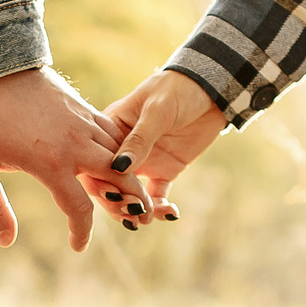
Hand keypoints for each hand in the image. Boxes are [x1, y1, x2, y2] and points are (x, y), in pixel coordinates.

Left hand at [0, 67, 142, 251]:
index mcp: (50, 162)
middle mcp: (74, 143)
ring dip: (130, 176)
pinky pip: (111, 133)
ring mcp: (82, 123)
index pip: (79, 209)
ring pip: (119, 154)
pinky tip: (119, 162)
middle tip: (142, 218)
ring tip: (138, 195)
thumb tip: (6, 242)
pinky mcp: (82, 108)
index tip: (77, 246)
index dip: (81, 232)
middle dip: (134, 200)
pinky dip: (120, 150)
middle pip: (119, 177)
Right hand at [104, 70, 227, 216]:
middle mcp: (122, 150)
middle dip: (118, 203)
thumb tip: (118, 168)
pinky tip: (171, 212)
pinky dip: (161, 208)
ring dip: (137, 210)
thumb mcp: (157, 110)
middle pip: (109, 184)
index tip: (114, 195)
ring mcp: (143, 162)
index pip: (95, 161)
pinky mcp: (164, 171)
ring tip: (149, 217)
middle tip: (134, 212)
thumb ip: (139, 139)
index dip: (99, 181)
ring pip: (130, 196)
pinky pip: (157, 196)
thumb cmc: (177, 89)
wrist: (210, 89)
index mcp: (111, 130)